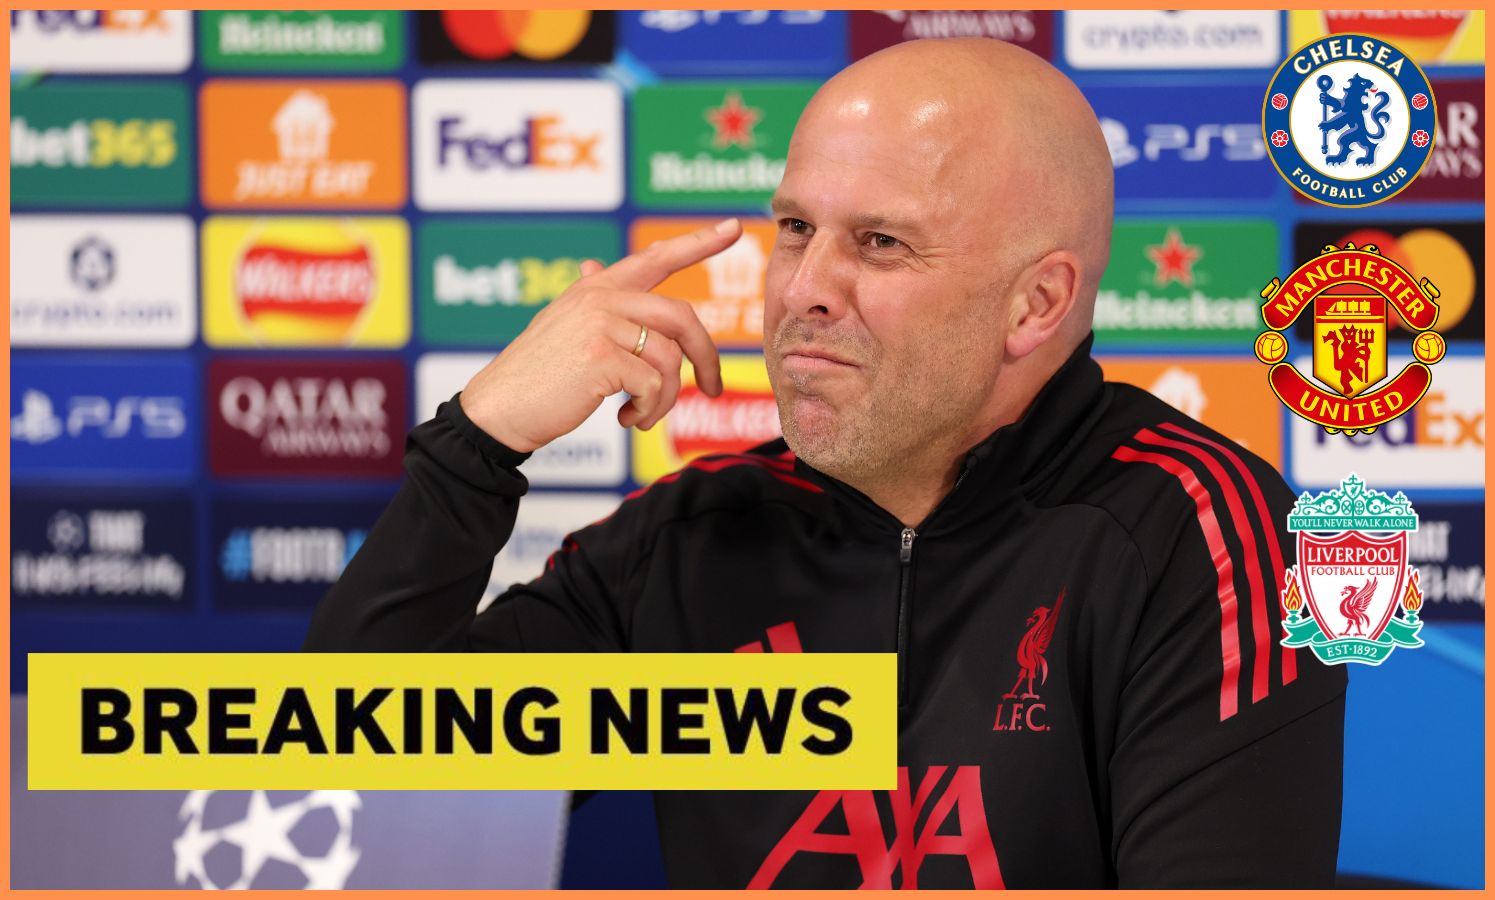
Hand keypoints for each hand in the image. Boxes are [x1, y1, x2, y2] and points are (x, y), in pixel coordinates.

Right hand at [460, 218, 741, 452]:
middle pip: (682, 317)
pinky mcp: (601, 358)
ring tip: (644, 416)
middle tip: (711, 389)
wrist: (498, 408)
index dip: (699, 242)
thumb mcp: (562, 326)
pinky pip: (654, 385)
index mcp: (597, 289)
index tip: (734, 226)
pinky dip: (649, 410)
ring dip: (667, 399)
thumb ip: (591, 301)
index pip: (656, 257)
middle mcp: (601, 298)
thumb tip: (594, 266)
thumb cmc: (535, 375)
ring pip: (670, 359)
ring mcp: (601, 325)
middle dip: (706, 357)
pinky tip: (627, 420)